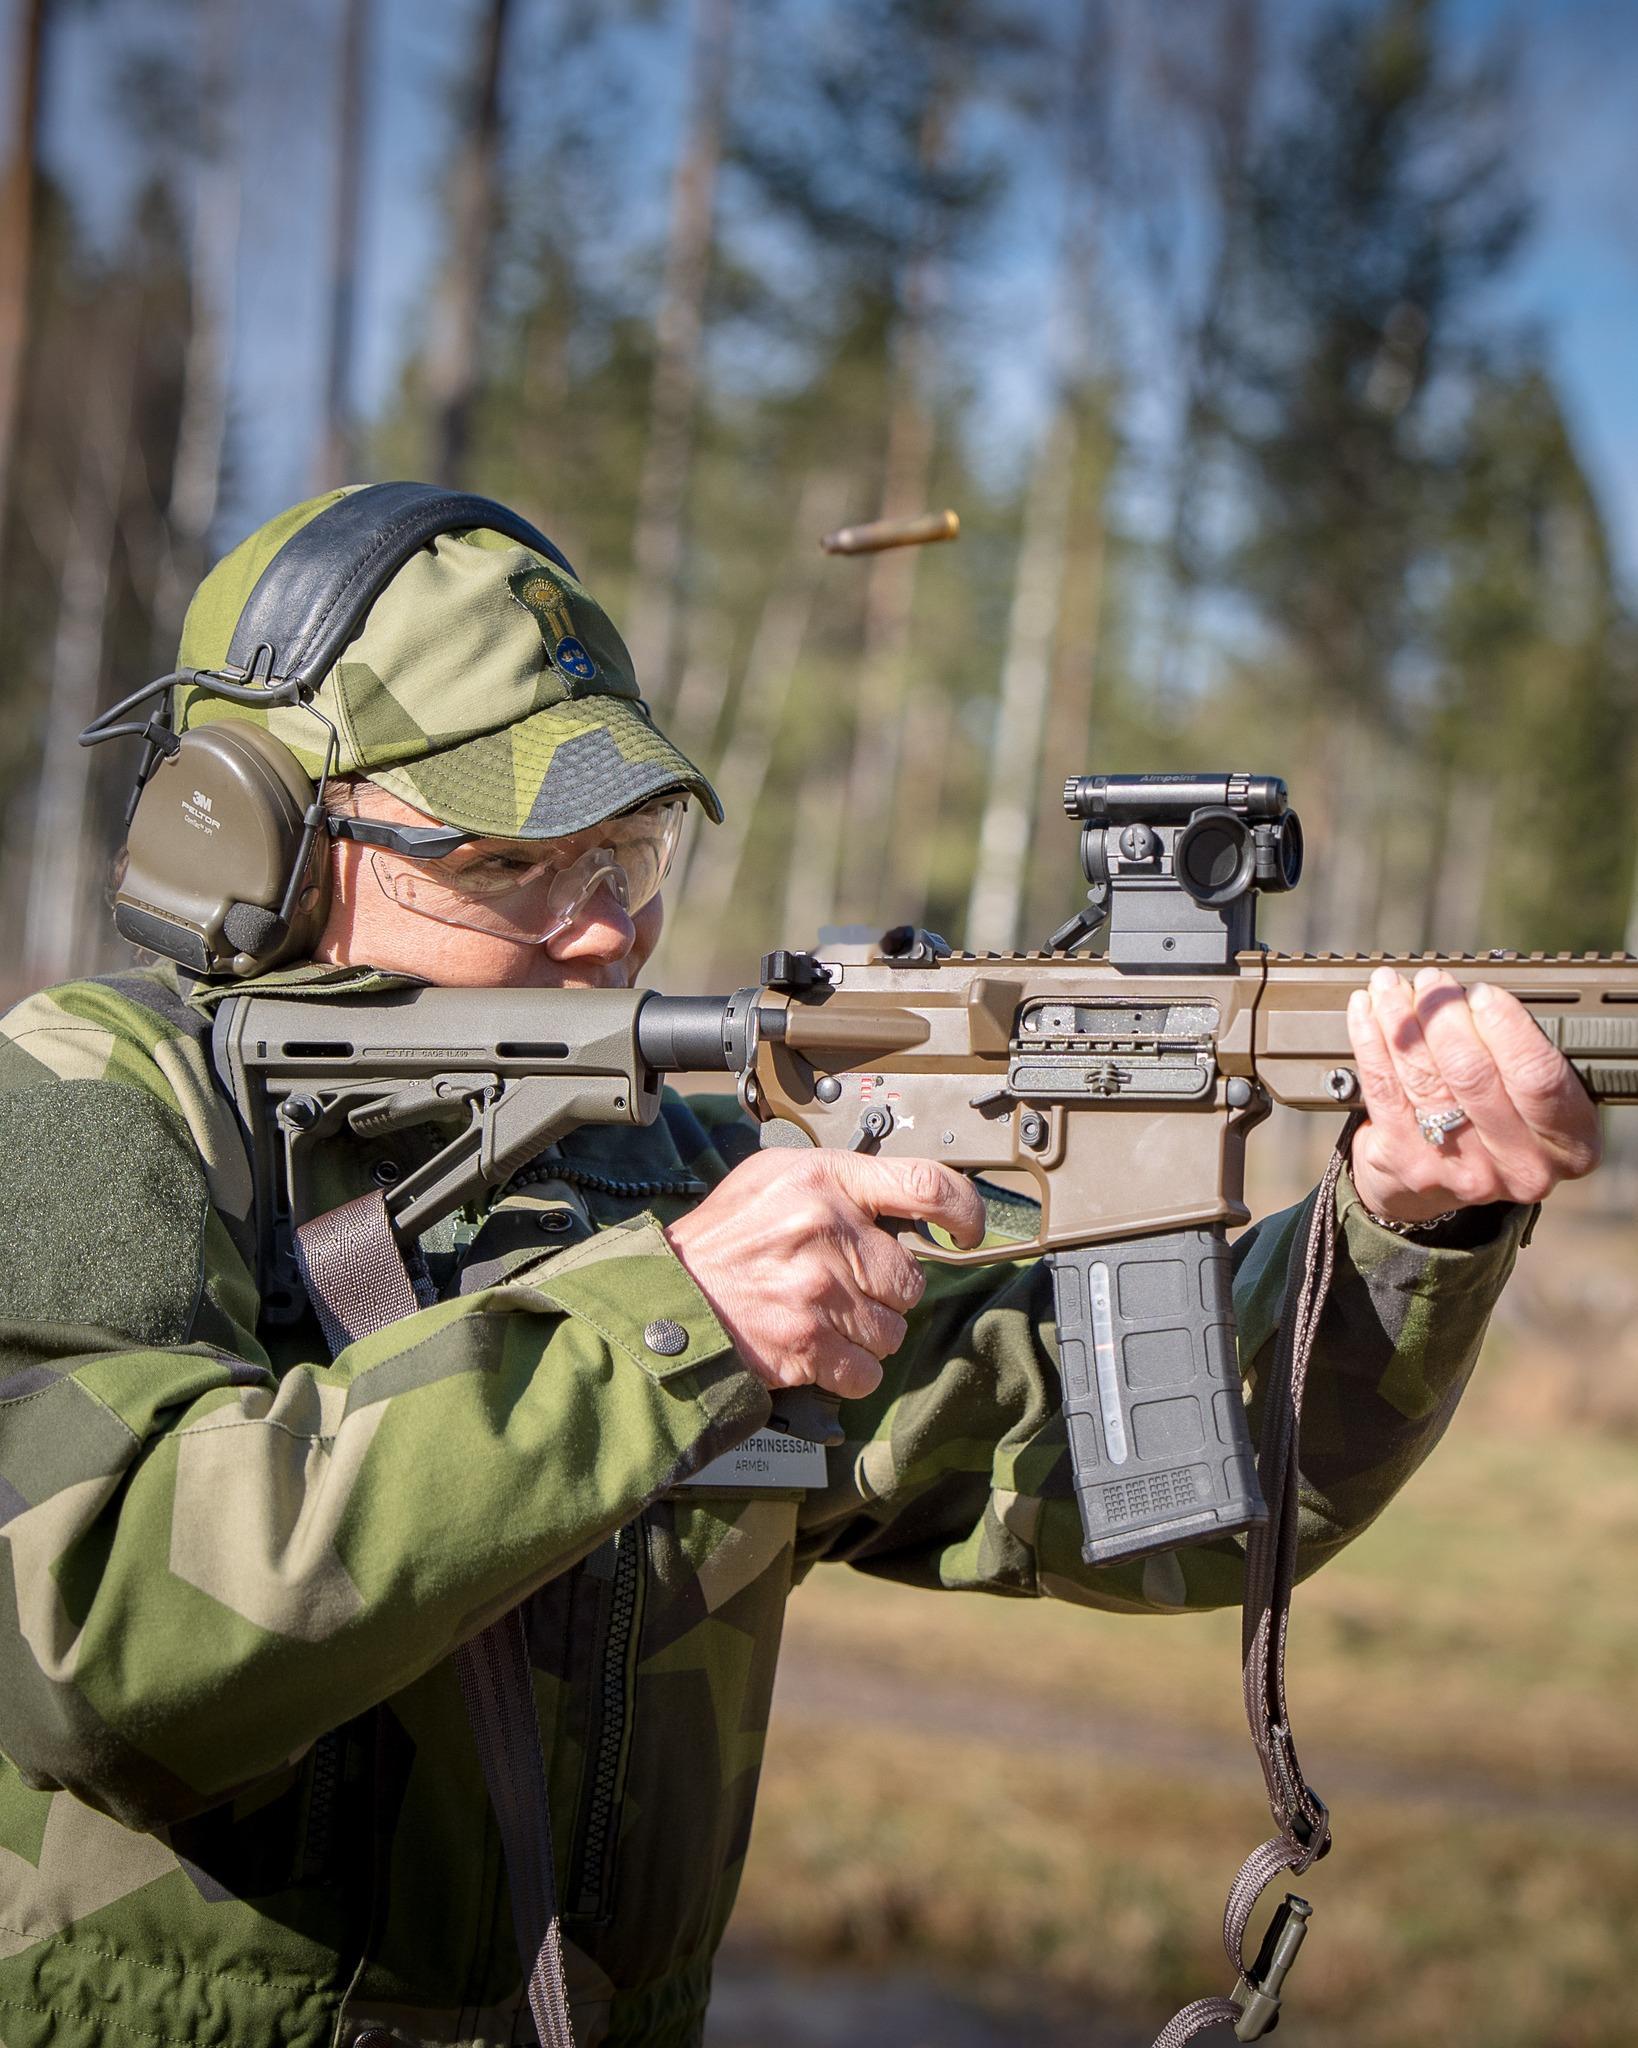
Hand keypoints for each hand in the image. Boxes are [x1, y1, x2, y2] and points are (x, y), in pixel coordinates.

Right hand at [663, 1149, 984, 1398]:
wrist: (666, 1300)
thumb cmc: (721, 1243)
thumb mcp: (772, 1181)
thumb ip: (839, 1186)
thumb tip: (905, 1209)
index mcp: (821, 1178)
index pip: (925, 1183)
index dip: (962, 1211)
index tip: (966, 1231)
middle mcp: (824, 1227)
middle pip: (910, 1277)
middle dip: (883, 1292)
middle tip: (837, 1287)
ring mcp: (818, 1288)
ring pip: (891, 1330)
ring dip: (864, 1335)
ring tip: (817, 1318)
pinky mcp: (809, 1343)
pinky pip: (867, 1372)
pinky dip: (847, 1373)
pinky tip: (815, 1352)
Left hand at [1345, 965, 1601, 1223]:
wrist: (1448, 1184)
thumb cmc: (1500, 1119)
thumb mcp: (1534, 1097)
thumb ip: (1519, 1055)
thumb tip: (1467, 996)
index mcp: (1569, 1142)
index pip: (1537, 1076)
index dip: (1505, 1026)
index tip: (1481, 992)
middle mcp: (1520, 1165)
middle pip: (1472, 1073)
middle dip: (1444, 1014)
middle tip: (1430, 981)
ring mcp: (1461, 1170)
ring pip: (1424, 1077)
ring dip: (1401, 1020)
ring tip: (1390, 986)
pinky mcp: (1407, 1163)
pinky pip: (1384, 1089)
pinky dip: (1371, 1042)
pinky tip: (1366, 1012)